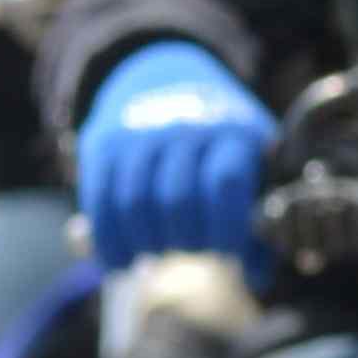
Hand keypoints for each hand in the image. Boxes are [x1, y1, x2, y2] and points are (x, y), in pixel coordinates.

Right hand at [75, 41, 278, 273]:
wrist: (167, 78)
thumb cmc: (221, 143)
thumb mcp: (252, 164)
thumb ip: (259, 220)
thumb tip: (258, 278)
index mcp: (232, 133)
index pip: (225, 183)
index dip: (226, 226)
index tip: (228, 252)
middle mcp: (184, 129)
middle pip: (177, 199)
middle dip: (186, 239)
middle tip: (192, 246)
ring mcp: (140, 135)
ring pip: (134, 203)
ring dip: (146, 243)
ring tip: (156, 255)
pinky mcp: (103, 145)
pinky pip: (98, 202)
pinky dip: (108, 241)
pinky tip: (119, 262)